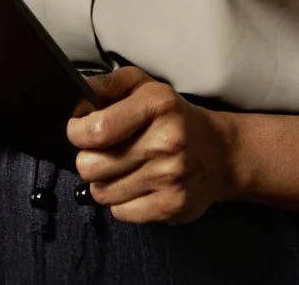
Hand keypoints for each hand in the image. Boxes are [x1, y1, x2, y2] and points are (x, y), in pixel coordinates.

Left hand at [66, 65, 239, 224]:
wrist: (222, 153)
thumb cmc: (175, 118)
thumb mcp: (145, 86)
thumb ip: (108, 85)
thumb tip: (77, 98)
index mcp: (157, 104)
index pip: (95, 130)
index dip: (76, 132)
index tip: (81, 131)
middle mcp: (166, 141)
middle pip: (90, 166)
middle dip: (89, 160)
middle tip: (105, 153)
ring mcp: (170, 177)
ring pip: (101, 192)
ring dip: (105, 182)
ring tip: (124, 169)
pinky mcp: (172, 206)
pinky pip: (120, 212)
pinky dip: (122, 202)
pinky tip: (138, 186)